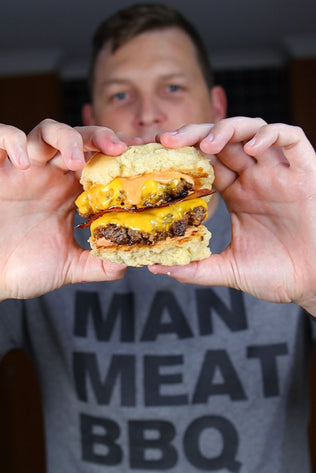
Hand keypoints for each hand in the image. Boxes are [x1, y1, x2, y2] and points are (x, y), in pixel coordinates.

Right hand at [0, 120, 138, 299]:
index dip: (119, 156)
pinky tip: (24, 163)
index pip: (99, 163)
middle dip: (100, 136)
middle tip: (119, 147)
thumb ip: (97, 264)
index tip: (142, 155)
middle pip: (79, 139)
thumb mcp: (67, 267)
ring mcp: (23, 171)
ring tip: (74, 159)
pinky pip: (1, 137)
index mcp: (69, 194)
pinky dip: (12, 141)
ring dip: (65, 137)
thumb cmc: (22, 268)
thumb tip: (126, 264)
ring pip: (46, 131)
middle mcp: (50, 176)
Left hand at [150, 117, 315, 315]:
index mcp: (237, 194)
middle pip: (223, 140)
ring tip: (208, 144)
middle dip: (195, 133)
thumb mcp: (229, 270)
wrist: (314, 284)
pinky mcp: (305, 172)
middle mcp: (256, 178)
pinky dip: (271, 134)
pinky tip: (252, 147)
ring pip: (252, 130)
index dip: (183, 153)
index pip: (207, 162)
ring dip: (228, 129)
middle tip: (167, 139)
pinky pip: (291, 138)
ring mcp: (280, 172)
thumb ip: (194, 268)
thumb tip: (155, 268)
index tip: (156, 153)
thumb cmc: (277, 275)